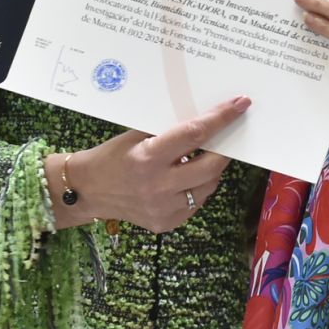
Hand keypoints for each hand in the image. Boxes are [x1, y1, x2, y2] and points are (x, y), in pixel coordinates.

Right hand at [56, 96, 249, 233]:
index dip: (221, 119)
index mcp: (149, 157)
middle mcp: (159, 185)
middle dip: (224, 150)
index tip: (240, 105)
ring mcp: (164, 208)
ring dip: (211, 170)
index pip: (195, 134)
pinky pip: (196, 203)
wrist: (88, 191)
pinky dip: (198, 189)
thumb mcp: (136, 136)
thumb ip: (168, 131)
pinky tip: (186, 180)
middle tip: (227, 139)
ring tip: (202, 159)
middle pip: (211, 166)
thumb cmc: (112, 156)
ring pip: (208, 187)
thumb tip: (204, 120)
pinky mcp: (166, 223)